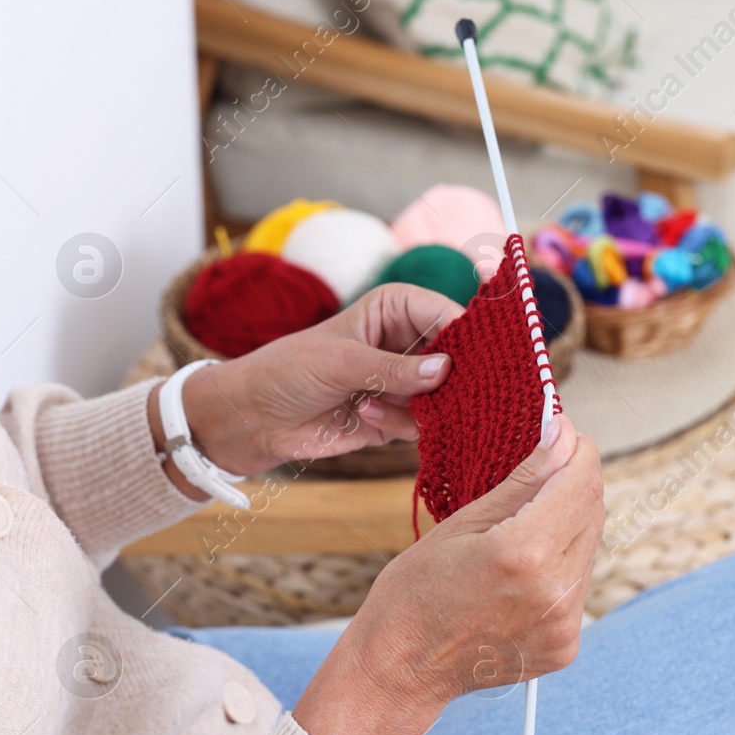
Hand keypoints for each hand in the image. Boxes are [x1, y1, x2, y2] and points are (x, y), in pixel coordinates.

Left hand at [146, 284, 463, 484]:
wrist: (252, 418)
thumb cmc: (287, 371)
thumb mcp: (340, 362)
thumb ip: (394, 368)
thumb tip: (446, 370)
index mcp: (394, 308)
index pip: (446, 314)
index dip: (468, 335)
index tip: (482, 358)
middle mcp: (404, 343)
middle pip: (456, 359)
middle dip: (451, 379)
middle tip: (441, 393)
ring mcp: (402, 383)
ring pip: (443, 397)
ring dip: (416, 407)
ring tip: (371, 404)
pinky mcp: (394, 419)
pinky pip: (421, 426)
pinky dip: (398, 426)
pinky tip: (362, 416)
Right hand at [292, 419, 604, 734]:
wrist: (401, 669)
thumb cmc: (413, 593)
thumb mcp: (460, 524)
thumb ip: (523, 480)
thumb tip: (563, 437)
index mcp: (525, 553)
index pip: (581, 480)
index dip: (576, 448)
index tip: (561, 433)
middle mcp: (555, 590)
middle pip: (592, 511)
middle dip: (572, 482)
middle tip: (541, 468)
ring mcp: (564, 623)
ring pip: (588, 547)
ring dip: (567, 523)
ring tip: (521, 524)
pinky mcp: (566, 644)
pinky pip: (576, 585)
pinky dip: (559, 565)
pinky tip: (521, 568)